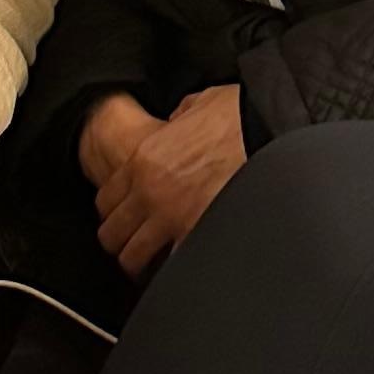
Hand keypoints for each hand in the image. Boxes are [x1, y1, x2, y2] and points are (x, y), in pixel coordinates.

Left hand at [85, 82, 245, 277]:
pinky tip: (179, 268)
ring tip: (150, 264)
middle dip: (120, 240)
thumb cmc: (242, 117)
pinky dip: (172, 270)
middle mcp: (151, 192)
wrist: (267, 133)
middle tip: (131, 242)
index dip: (112, 209)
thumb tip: (181, 119)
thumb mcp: (201, 103)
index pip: (105, 198)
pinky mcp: (197, 235)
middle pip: (112, 233)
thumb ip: (181, 116)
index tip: (121, 215)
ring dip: (140, 261)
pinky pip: (171, 265)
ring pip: (132, 256)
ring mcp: (172, 218)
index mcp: (145, 159)